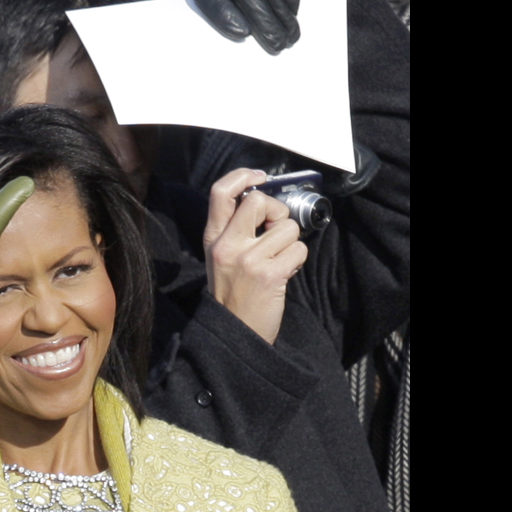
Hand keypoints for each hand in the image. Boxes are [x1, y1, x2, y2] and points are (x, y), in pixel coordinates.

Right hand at [204, 168, 307, 343]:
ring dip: (290, 243)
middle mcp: (227, 245)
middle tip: (276, 230)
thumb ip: (234, 230)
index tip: (261, 178)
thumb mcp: (220, 258)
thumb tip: (266, 203)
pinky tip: (285, 273)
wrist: (232, 336)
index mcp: (213, 238)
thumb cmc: (232, 296)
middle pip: (259, 200)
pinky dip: (297, 260)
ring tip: (279, 261)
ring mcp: (248, 260)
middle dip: (277, 211)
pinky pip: (298, 249)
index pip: (221, 192)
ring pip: (287, 227)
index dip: (243, 176)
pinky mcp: (269, 275)